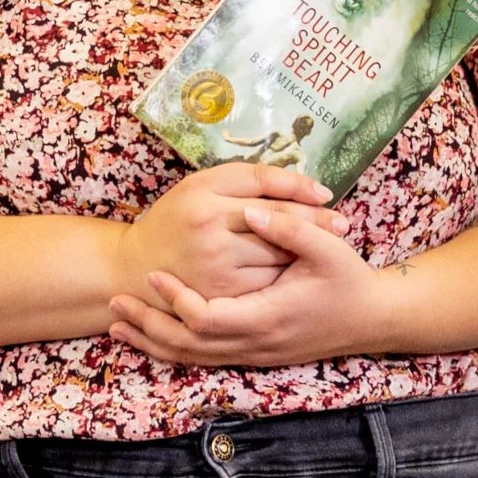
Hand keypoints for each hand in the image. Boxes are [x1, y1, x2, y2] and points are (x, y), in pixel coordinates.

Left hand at [105, 191, 424, 368]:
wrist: (371, 320)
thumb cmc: (350, 280)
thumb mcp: (329, 248)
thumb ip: (288, 227)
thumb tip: (249, 211)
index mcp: (269, 317)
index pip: (207, 319)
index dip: (176, 301)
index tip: (155, 276)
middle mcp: (256, 343)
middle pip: (188, 346)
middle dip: (149, 326)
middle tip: (114, 304)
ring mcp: (253, 354)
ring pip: (192, 359)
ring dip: (154, 342)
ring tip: (119, 326)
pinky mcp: (253, 354)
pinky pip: (204, 359)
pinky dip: (173, 350)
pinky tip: (151, 337)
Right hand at [108, 163, 325, 308]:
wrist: (133, 270)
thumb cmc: (172, 222)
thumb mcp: (197, 188)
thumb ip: (241, 181)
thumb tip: (294, 182)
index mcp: (205, 196)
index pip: (266, 186)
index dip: (300, 188)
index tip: (326, 193)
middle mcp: (211, 229)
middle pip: (279, 221)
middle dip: (316, 221)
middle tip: (344, 223)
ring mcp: (217, 266)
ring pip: (278, 253)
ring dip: (308, 248)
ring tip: (333, 242)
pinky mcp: (222, 296)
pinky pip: (267, 283)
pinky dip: (289, 275)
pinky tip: (304, 269)